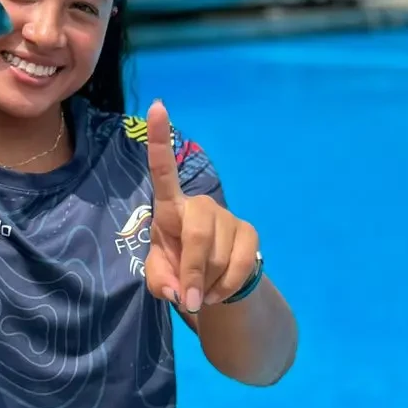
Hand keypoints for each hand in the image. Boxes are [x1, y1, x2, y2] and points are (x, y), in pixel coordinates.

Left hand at [143, 100, 259, 313]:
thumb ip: (160, 282)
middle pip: (196, 235)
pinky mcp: (250, 233)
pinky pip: (240, 266)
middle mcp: (200, 205)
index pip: (162, 172)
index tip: (157, 107)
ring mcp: (228, 217)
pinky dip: (225, 288)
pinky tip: (216, 291)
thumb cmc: (177, 268)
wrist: (213, 283)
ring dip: (206, 285)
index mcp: (170, 208)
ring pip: (218, 257)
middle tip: (188, 300)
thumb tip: (179, 290)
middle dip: (192, 272)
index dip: (159, 141)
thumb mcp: (159, 275)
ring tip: (199, 291)